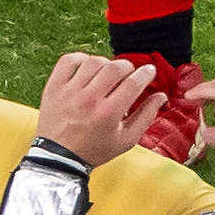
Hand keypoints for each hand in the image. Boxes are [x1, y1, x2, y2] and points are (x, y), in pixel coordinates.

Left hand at [32, 51, 167, 169]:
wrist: (60, 157)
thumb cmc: (95, 149)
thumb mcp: (126, 139)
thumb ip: (146, 116)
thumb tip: (160, 96)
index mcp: (108, 113)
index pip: (133, 83)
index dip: (145, 73)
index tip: (149, 71)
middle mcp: (88, 99)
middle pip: (114, 68)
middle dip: (128, 67)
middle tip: (130, 73)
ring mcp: (69, 91)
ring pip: (93, 62)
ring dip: (106, 63)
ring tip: (109, 73)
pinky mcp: (54, 87)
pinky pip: (68, 60)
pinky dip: (81, 58)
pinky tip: (88, 67)